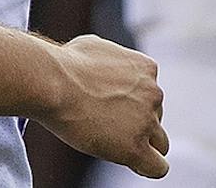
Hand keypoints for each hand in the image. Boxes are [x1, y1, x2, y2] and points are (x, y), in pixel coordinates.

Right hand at [37, 34, 168, 177]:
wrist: (56, 83)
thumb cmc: (65, 64)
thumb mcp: (96, 47)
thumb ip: (108, 58)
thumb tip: (99, 62)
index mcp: (147, 69)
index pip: (150, 94)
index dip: (133, 106)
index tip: (113, 111)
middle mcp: (154, 93)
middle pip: (156, 117)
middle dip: (138, 124)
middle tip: (110, 129)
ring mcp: (146, 121)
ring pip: (159, 143)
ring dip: (142, 145)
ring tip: (115, 146)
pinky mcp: (134, 147)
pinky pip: (157, 166)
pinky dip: (148, 167)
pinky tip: (135, 165)